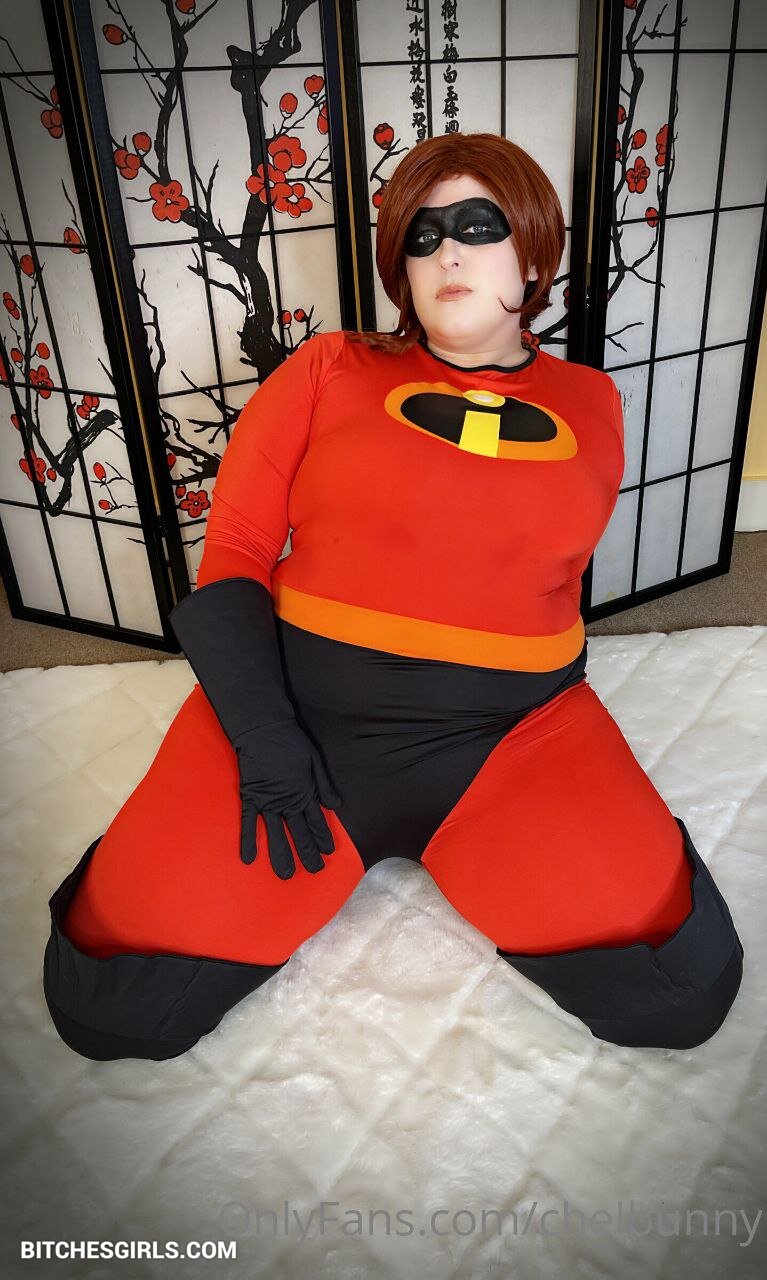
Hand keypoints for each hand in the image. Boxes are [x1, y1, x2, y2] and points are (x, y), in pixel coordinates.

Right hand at [233, 719, 341, 878]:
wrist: (264, 729)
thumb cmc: (291, 742)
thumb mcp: (314, 761)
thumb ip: (323, 785)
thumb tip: (335, 805)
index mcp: (305, 793)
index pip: (316, 822)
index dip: (322, 838)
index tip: (328, 853)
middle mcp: (288, 802)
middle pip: (299, 833)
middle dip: (307, 853)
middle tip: (314, 871)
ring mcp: (268, 802)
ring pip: (275, 834)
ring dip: (281, 855)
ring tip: (285, 875)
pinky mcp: (251, 797)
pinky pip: (249, 823)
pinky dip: (248, 840)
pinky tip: (249, 859)